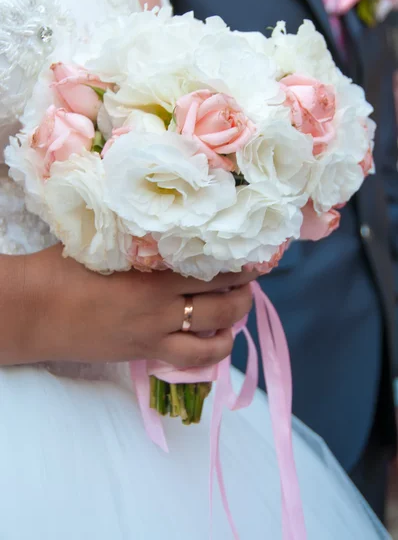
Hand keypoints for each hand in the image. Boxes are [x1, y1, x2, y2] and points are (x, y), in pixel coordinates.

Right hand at [18, 245, 256, 367]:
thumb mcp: (105, 245)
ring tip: (238, 309)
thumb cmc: (62, 269)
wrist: (33, 311)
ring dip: (234, 322)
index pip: (211, 269)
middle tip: (250, 280)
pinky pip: (190, 361)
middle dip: (244, 292)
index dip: (239, 264)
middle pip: (222, 302)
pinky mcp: (142, 354)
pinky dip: (211, 352)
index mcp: (152, 273)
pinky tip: (216, 340)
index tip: (253, 256)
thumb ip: (140, 240)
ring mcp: (153, 335)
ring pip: (213, 337)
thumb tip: (168, 227)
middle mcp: (160, 307)